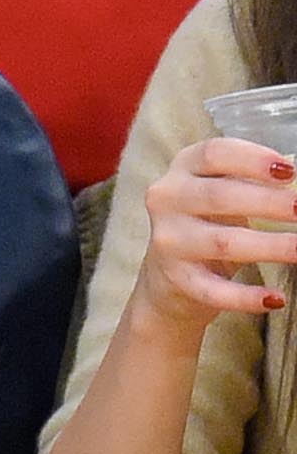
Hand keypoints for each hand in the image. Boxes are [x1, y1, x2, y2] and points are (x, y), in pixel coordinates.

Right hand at [129, 138, 296, 336]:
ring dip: (270, 247)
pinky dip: (245, 297)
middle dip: (269, 203)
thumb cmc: (210, 221)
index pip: (213, 154)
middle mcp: (168, 200)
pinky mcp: (176, 279)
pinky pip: (213, 290)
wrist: (169, 274)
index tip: (289, 172)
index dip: (252, 160)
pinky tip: (275, 299)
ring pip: (222, 242)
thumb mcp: (222, 190)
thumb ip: (254, 182)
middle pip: (219, 196)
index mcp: (183, 169)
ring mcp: (169, 241)